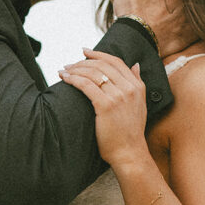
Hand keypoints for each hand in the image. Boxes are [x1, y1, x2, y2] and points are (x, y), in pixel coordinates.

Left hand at [59, 50, 150, 169]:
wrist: (129, 153)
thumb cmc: (130, 131)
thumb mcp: (140, 104)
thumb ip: (138, 83)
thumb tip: (135, 64)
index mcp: (137, 86)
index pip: (116, 62)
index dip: (98, 54)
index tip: (85, 51)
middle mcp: (129, 88)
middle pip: (102, 65)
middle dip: (83, 62)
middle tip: (70, 64)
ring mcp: (118, 97)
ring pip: (93, 73)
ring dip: (75, 69)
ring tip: (64, 71)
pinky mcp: (105, 106)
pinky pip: (86, 85)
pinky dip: (73, 79)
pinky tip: (65, 79)